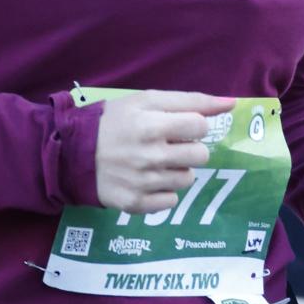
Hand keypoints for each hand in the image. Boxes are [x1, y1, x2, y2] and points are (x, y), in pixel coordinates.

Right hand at [95, 93, 235, 212]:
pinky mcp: (135, 204)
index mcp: (152, 126)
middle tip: (167, 146)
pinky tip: (145, 181)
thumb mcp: (147, 100)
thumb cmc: (113, 121)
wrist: (72, 153)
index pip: (201, 127)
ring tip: (153, 163)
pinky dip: (162, 192)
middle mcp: (150, 157)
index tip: (176, 127)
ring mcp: (143, 183)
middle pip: (201, 156)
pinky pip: (170, 202)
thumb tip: (231, 103)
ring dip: (175, 171)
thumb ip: (191, 101)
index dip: (192, 126)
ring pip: (186, 180)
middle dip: (188, 150)